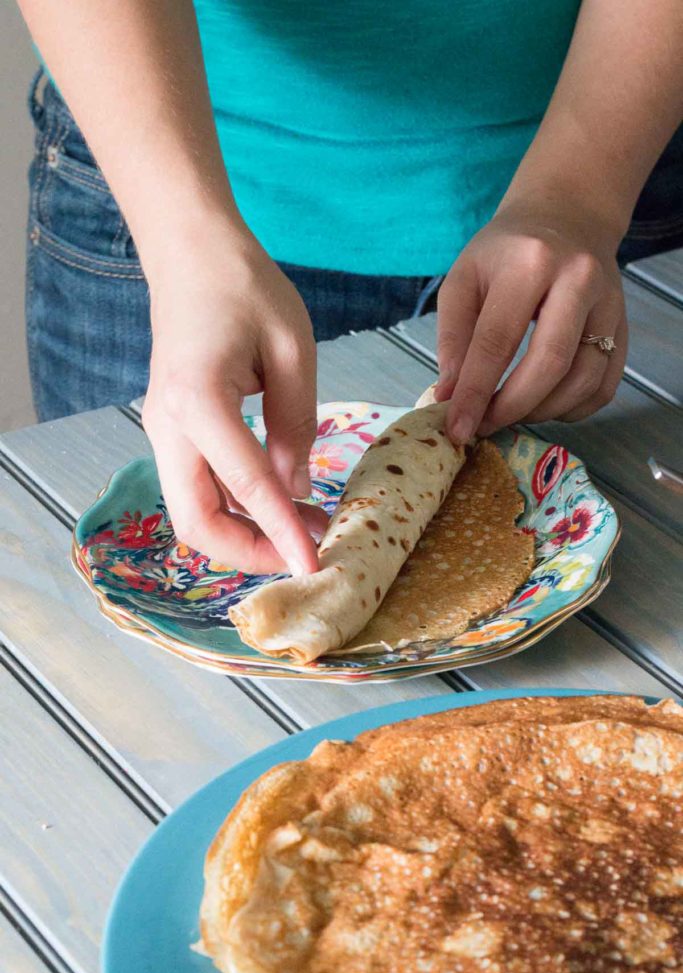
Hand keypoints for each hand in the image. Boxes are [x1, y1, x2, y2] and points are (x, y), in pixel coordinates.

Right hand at [142, 223, 327, 574]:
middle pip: (196, 522)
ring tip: (301, 528)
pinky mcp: (171, 431)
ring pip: (192, 512)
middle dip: (248, 552)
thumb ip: (295, 425)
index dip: (282, 534)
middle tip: (304, 553)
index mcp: (198, 400)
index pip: (246, 487)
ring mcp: (162, 431)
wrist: (191, 254)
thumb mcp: (293, 350)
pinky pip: (197, 487)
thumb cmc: (245, 287)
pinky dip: (233, 508)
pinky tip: (277, 502)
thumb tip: (296, 488)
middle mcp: (167, 425)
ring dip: (241, 534)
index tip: (314, 568)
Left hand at [434, 199, 627, 441]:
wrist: (565, 217)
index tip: (458, 429)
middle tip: (485, 427)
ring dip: (542, 412)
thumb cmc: (505, 252)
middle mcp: (578, 280)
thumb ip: (453, 338)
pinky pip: (605, 385)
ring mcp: (609, 304)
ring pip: (583, 380)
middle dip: (512, 408)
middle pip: (549, 364)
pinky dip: (574, 409)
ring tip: (511, 413)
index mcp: (530, 263)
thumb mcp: (464, 279)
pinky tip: (545, 406)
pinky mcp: (624, 325)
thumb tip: (450, 396)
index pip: (497, 341)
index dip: (476, 393)